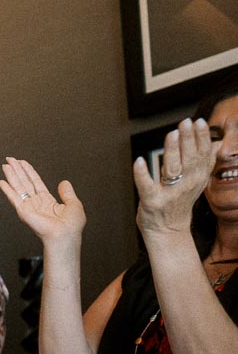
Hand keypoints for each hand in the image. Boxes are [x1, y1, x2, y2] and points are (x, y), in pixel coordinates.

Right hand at [0, 157, 85, 244]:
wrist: (65, 236)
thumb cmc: (71, 226)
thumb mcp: (73, 204)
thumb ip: (67, 193)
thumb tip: (64, 182)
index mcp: (47, 201)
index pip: (35, 182)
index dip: (29, 171)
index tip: (22, 162)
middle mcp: (36, 203)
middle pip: (24, 182)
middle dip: (17, 170)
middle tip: (10, 159)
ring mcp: (28, 207)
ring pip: (18, 187)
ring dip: (11, 175)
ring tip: (5, 164)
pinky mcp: (23, 211)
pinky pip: (13, 198)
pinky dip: (6, 189)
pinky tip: (1, 181)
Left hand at [135, 117, 213, 236]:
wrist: (168, 231)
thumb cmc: (178, 202)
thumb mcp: (196, 182)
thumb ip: (203, 164)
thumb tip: (216, 143)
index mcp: (197, 178)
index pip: (203, 155)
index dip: (202, 138)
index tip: (199, 122)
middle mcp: (186, 185)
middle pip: (190, 159)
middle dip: (188, 139)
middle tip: (185, 122)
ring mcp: (169, 194)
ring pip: (172, 169)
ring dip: (172, 151)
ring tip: (172, 134)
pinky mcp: (152, 202)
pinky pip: (146, 186)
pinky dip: (142, 173)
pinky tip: (139, 160)